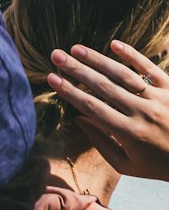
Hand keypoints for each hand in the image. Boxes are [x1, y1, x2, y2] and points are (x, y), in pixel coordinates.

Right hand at [49, 41, 168, 179]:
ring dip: (97, 59)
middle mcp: (142, 113)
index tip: (52, 78)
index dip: (70, 92)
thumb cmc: (157, 165)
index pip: (93, 108)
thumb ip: (102, 143)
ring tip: (76, 48)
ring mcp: (158, 99)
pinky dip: (131, 54)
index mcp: (130, 134)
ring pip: (122, 74)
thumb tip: (79, 118)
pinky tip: (113, 44)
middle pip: (104, 87)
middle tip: (56, 55)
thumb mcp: (128, 165)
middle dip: (77, 70)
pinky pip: (148, 68)